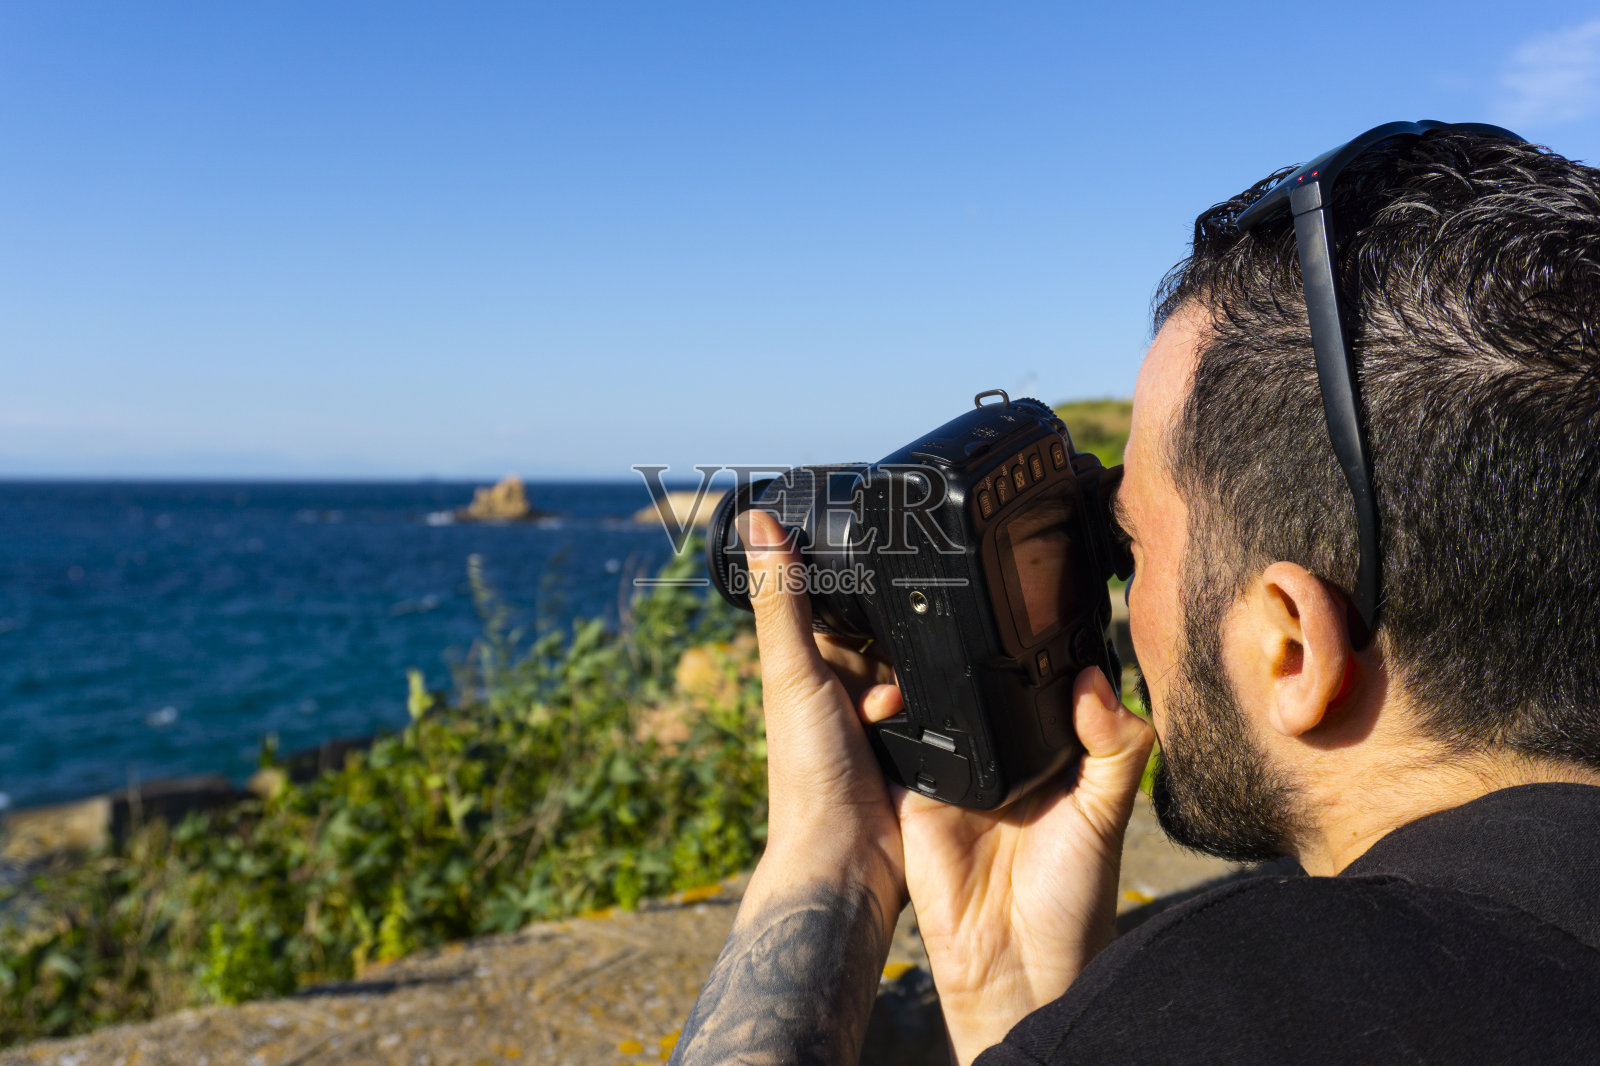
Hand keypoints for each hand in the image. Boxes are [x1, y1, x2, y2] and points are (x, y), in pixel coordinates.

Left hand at [739, 510, 905, 903]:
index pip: (837, 598)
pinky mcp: (916, 741)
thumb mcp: (794, 672)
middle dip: (899, 634)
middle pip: (887, 629)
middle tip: (883, 672)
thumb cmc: (806, 771)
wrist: (849, 857)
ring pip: (918, 664)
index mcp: (806, 661)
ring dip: (918, 676)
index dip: (858, 583)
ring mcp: (879, 716)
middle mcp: (842, 684)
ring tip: (892, 707)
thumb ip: (784, 599)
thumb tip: (759, 523)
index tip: (883, 569)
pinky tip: (927, 721)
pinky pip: (941, 704)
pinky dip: (940, 707)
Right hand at [819, 636, 1152, 1063]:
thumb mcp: (1107, 814)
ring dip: (921, 676)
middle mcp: (1001, 757)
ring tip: (924, 644)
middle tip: (963, 614)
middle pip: (978, 687)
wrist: (1018, 966)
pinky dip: (887, 718)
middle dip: (966, 651)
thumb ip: (1115, 748)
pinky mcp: (913, 798)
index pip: (1037, 686)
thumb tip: (1095, 681)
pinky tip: (893, 696)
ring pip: (932, 705)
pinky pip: (894, 746)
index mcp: (1051, 753)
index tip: (1026, 604)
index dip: (1033, 648)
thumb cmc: (1075, 900)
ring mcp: (954, 775)